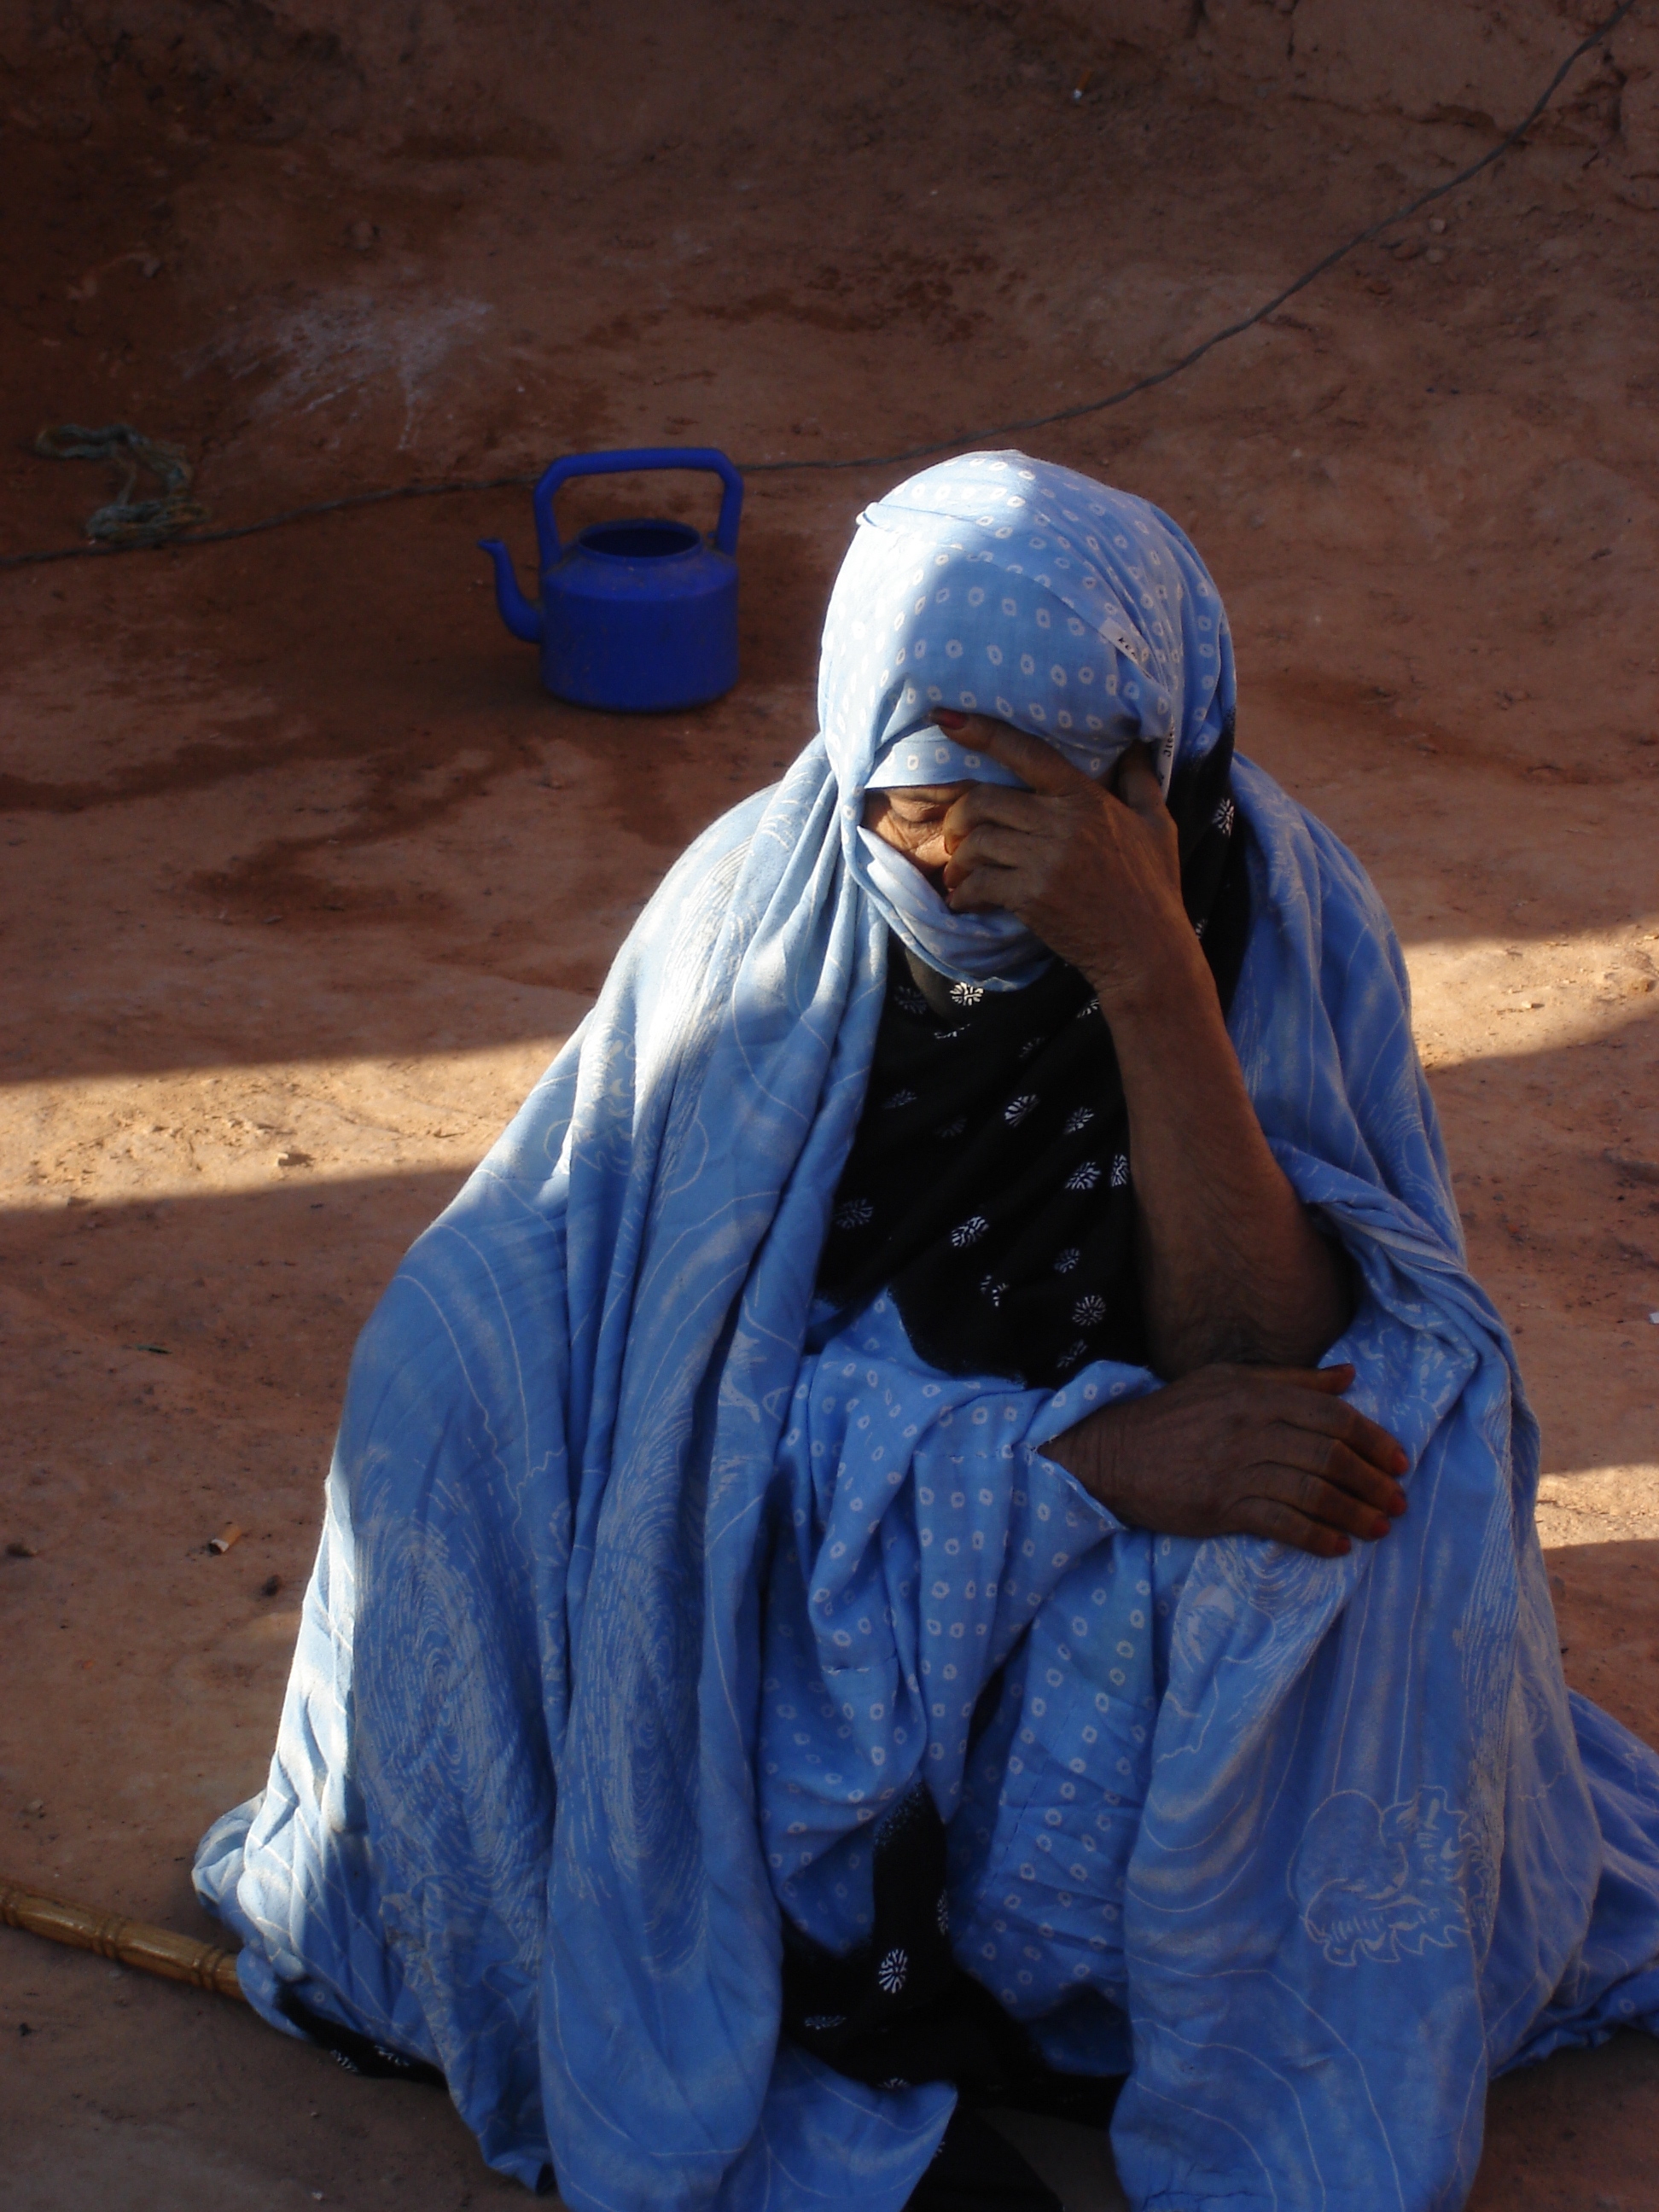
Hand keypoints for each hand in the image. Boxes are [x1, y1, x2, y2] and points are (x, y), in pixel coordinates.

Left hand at [933, 713, 1198, 1014]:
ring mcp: (1044, 860)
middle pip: (985, 800)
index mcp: (1086, 799)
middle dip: (958, 816)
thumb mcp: (1159, 825)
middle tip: (955, 835)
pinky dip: (963, 892)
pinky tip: (962, 900)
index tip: (946, 719)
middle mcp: (1062, 823)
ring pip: (977, 842)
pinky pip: (979, 883)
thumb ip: (1140, 782)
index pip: (1028, 753)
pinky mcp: (1031, 896)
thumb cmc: (1155, 888)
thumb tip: (1134, 746)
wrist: (1147, 951)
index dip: (983, 732)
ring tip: (958, 871)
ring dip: (958, 858)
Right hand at [1046, 1362, 1408, 1557]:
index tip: (1399, 1461)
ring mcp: (1236, 1467)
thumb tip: (1348, 1376)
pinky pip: (1282, 1523)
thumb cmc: (1172, 1416)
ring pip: (1312, 1491)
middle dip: (1372, 1481)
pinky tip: (1338, 1548)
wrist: (1112, 1454)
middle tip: (1398, 1502)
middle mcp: (1250, 1426)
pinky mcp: (1221, 1506)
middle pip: (1329, 1454)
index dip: (1373, 1439)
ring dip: (1354, 1512)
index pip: (1331, 1414)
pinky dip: (1316, 1537)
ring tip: (1379, 1528)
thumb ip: (1290, 1380)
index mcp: (1256, 1393)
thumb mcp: (1227, 1380)